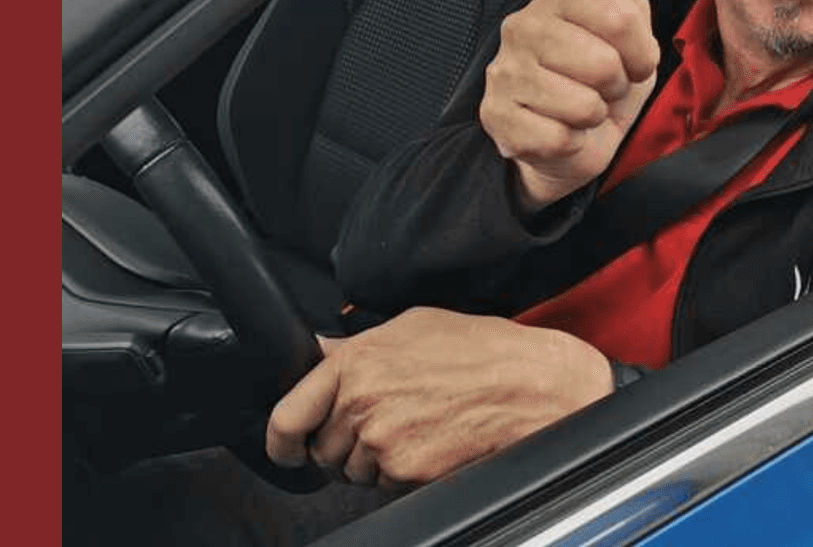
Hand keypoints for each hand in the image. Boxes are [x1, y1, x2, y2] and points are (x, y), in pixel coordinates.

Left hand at [262, 307, 616, 487]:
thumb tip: (319, 352)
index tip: (286, 448)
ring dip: (373, 461)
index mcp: (355, 362)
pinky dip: (403, 474)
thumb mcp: (412, 326)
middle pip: (321, 450)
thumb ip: (356, 344)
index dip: (281, 440)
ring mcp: (383, 442)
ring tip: (417, 430)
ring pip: (353, 472)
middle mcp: (361, 403)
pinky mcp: (408, 472)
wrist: (531, 385)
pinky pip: (386, 485)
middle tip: (382, 426)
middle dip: (341, 446)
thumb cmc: (482, 350)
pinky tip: (432, 445)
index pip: (287, 415)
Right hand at [477, 0, 660, 206]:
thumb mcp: (619, 5)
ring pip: (581, 104)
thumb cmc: (599, 68)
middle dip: (615, 86)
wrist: (575, 133)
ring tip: (580, 106)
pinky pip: (558, 137)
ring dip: (593, 116)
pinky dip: (571, 143)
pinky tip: (559, 129)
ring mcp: (503, 74)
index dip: (639, 50)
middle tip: (601, 84)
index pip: (623, 19)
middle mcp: (521, 28)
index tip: (629, 56)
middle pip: (603, 63)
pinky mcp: (496, 119)